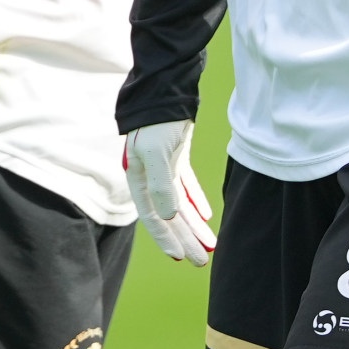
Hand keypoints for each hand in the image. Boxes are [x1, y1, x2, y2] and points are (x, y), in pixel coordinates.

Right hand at [123, 121, 216, 265]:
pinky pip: (186, 185)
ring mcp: (163, 166)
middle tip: (202, 259)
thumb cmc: (156, 121)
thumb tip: (167, 216)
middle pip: (169, 214)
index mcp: (139, 178)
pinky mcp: (176, 156)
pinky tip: (206, 216)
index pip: (152, 216)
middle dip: (185, 237)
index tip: (181, 257)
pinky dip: (196, 200)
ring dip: (194, 224)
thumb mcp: (156, 153)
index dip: (166, 238)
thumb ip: (161, 186)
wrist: (165, 89)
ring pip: (180, 203)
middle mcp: (149, 175)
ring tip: (209, 244)